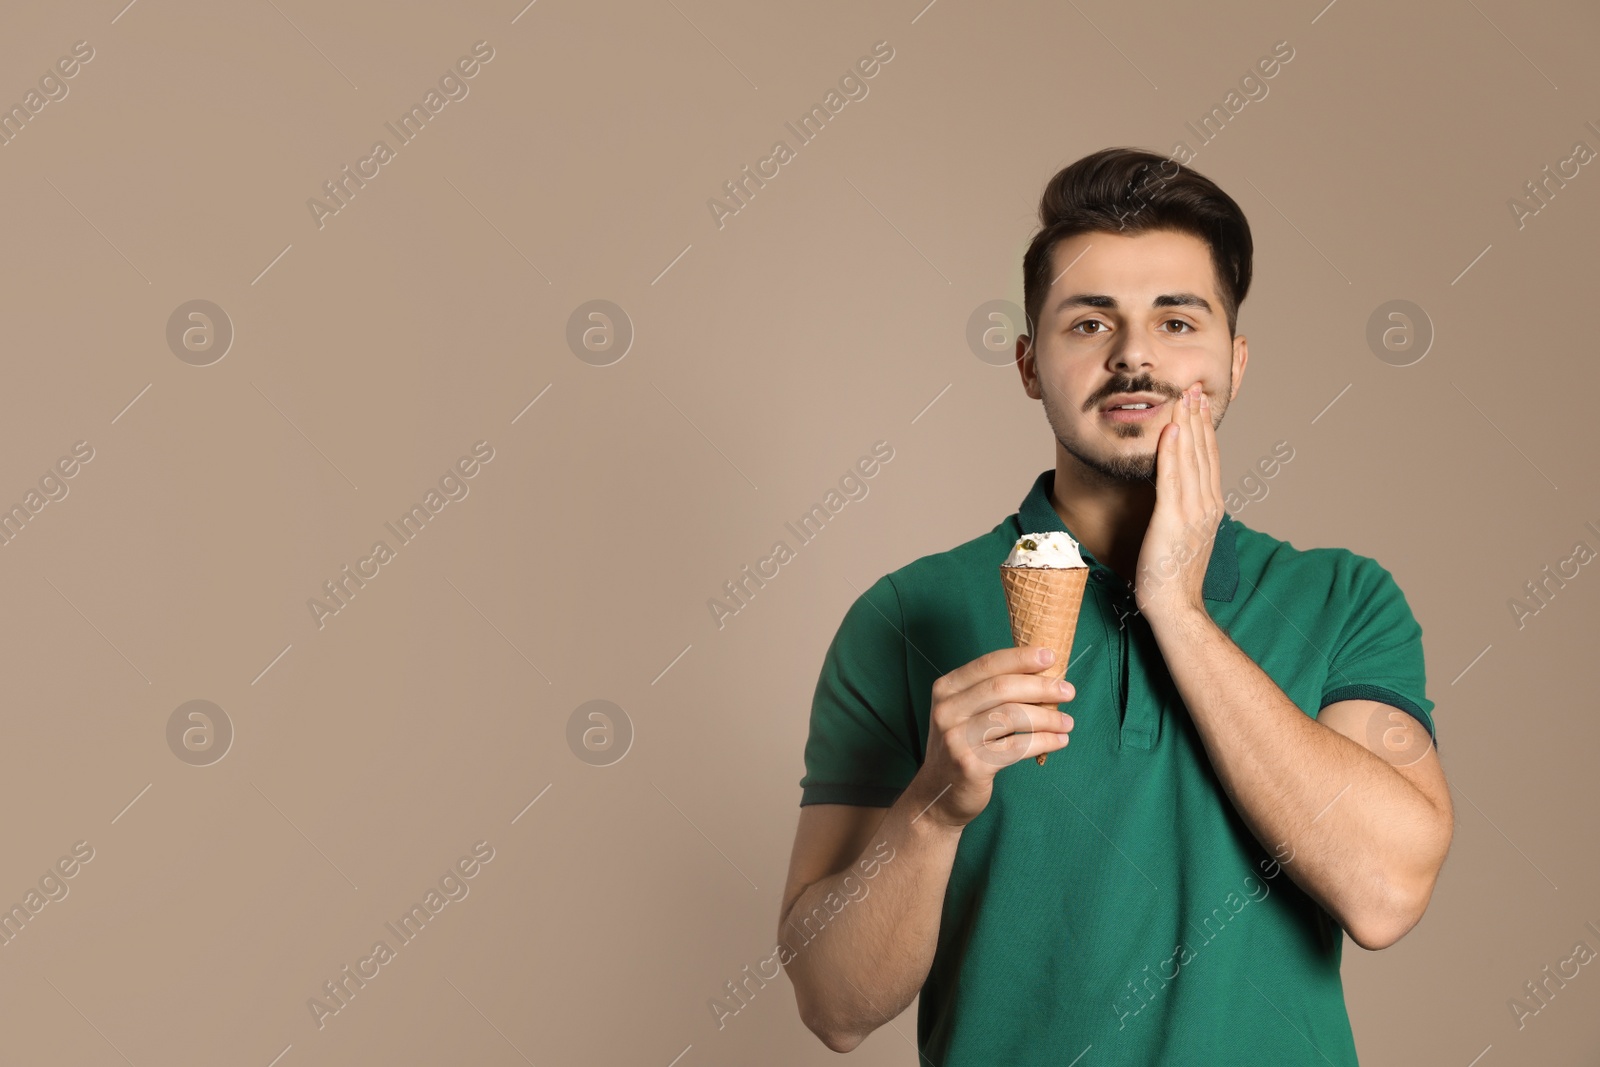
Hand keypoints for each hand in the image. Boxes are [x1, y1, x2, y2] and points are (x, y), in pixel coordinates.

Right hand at [910, 645, 1075, 829]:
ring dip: (1047, 717)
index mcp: (946, 689)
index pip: (988, 664)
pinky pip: (1017, 746)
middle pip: (1002, 688)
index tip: (1050, 656)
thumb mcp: (965, 713)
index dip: (1021, 658)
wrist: (938, 794)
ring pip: (1012, 716)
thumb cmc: (963, 746)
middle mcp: (947, 710)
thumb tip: (1043, 676)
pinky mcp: (971, 764)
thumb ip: (992, 693)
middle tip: (1068, 691)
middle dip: (1041, 686)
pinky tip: (1059, 741)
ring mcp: (956, 738)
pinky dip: (1044, 741)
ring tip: (1067, 722)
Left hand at [1133, 381, 1222, 624]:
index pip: (1209, 459)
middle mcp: (1207, 504)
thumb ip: (1185, 511)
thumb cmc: (1173, 576)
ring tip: (1184, 396)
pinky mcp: (1173, 518)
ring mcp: (1193, 511)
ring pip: (1192, 457)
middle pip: (1204, 451)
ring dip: (1188, 423)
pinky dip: (1173, 451)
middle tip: (1194, 386)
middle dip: (1199, 417)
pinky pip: (1173, 477)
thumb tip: (1179, 496)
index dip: (1205, 429)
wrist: (1176, 607)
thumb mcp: (1184, 536)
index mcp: (1210, 507)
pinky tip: (1172, 428)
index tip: (1200, 403)